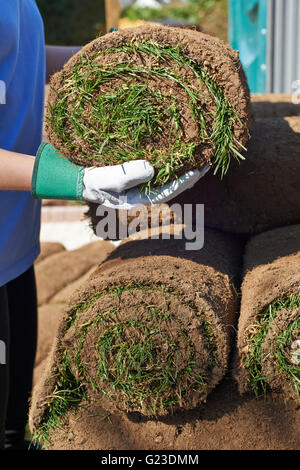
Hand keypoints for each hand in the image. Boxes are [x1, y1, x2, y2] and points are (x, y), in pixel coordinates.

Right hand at [31, 143, 209, 204]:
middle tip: (207, 162)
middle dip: (190, 175)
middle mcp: (143, 194)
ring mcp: (140, 185)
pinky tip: (177, 155)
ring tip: (197, 158)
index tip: (199, 170)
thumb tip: (153, 168)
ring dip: (182, 168)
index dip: (184, 181)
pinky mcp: (136, 176)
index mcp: (139, 200)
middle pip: (172, 186)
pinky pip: (158, 171)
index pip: (168, 192)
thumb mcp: (107, 179)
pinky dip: (170, 163)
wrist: (77, 180)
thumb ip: (127, 175)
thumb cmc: (91, 182)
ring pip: (167, 178)